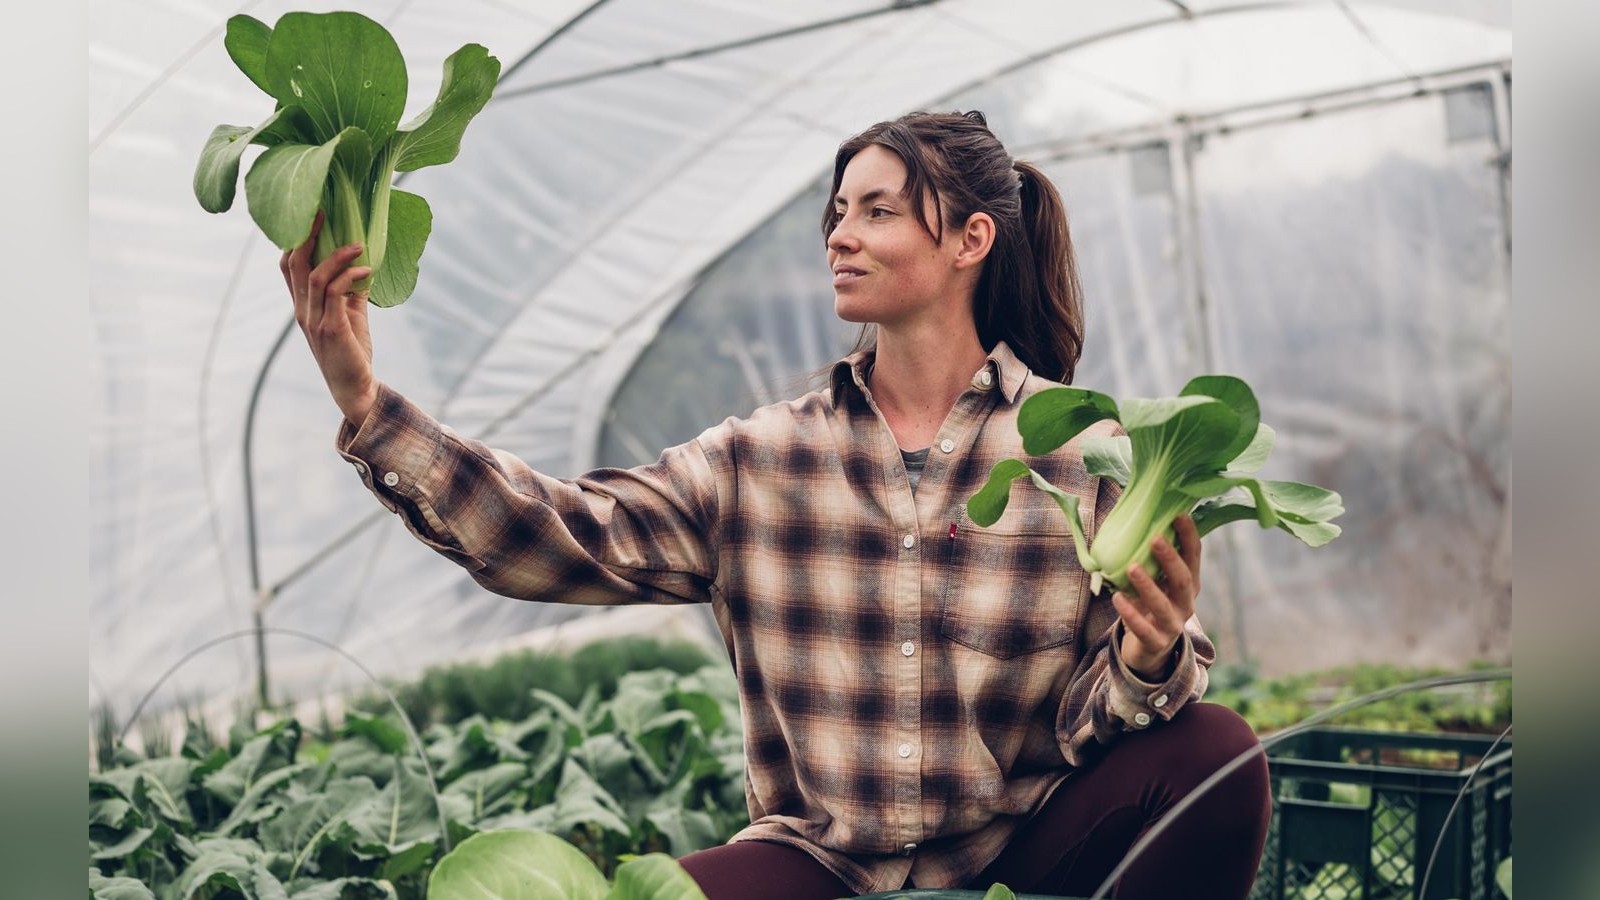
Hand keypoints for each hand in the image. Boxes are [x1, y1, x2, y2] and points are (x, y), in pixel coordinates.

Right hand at [281, 210, 377, 426]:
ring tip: (358, 243)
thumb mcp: (350, 314)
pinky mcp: (330, 329)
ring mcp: (314, 320)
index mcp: (303, 304)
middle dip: (306, 234)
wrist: (356, 387)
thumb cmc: (352, 350)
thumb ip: (351, 290)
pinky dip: (348, 276)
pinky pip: (334, 294)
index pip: (288, 266)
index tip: (313, 214)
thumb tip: (363, 263)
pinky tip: (365, 268)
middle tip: (325, 210)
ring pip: (314, 276)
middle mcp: (302, 310)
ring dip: (336, 255)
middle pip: (293, 264)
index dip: (295, 238)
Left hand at [1114, 514, 1201, 680]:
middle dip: (1170, 559)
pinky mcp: (1156, 643)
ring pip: (1163, 605)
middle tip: (1155, 539)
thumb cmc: (1149, 606)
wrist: (1148, 649)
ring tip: (1131, 568)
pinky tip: (1117, 598)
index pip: (1194, 558)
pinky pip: (1143, 629)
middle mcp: (1185, 604)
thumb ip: (1150, 560)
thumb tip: (1135, 520)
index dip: (1189, 537)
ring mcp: (1172, 625)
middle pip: (1183, 580)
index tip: (1179, 514)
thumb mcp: (1155, 582)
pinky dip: (1131, 614)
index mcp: (1188, 585)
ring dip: (1148, 586)